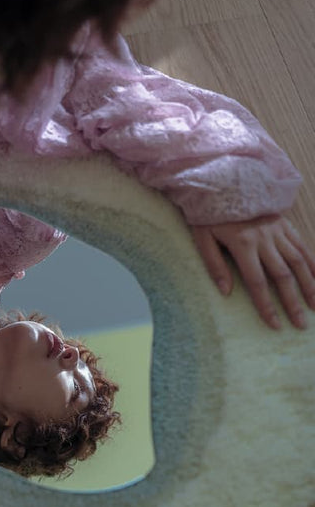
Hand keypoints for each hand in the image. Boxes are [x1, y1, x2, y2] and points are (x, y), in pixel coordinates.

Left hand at [190, 214, 314, 329]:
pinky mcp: (283, 223)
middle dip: (292, 302)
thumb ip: (214, 265)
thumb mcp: (202, 238)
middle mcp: (264, 239)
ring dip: (309, 285)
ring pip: (298, 261)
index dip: (267, 306)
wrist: (223, 181)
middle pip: (283, 276)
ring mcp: (277, 230)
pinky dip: (312, 262)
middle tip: (300, 324)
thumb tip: (226, 292)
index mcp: (243, 245)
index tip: (275, 324)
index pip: (257, 283)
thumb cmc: (209, 213)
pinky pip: (301, 245)